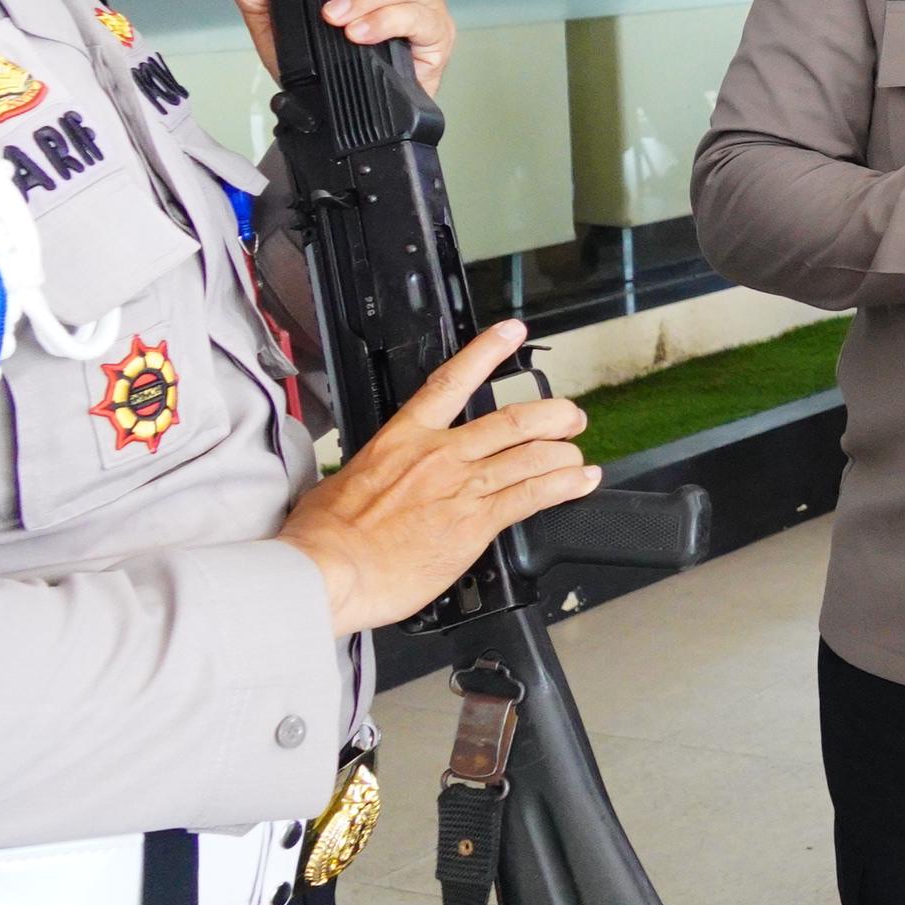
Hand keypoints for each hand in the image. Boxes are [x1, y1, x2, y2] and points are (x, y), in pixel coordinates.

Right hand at [276, 321, 596, 635]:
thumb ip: (376, 474)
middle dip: (552, 414)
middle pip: (513, 420)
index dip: (486, 352)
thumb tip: (375, 480)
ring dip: (565, 452)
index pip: (451, 382)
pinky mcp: (477, 522)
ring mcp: (462, 486)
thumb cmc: (324, 536)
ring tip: (578, 454)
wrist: (326, 571)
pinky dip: (565, 485)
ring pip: (532, 454)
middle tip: (569, 417)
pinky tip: (581, 481)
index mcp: (402, 438)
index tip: (511, 333)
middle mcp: (440, 454)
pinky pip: (534, 494)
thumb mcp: (342, 483)